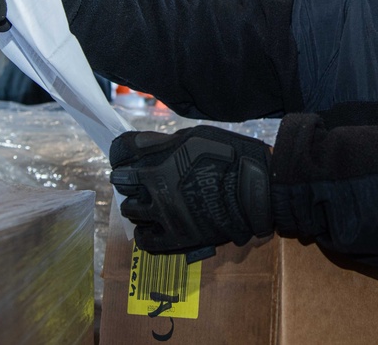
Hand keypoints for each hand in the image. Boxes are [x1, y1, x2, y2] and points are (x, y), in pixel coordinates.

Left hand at [110, 125, 272, 255]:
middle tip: (141, 178)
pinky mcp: (176, 236)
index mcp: (159, 157)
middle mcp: (154, 186)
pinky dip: (145, 232)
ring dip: (136, 203)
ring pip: (129, 211)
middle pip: (120, 182)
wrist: (258, 190)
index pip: (120, 152)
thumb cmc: (232, 156)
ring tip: (151, 201)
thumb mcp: (196, 136)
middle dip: (128, 177)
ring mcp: (164, 213)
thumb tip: (143, 147)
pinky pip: (145, 240)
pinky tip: (153, 225)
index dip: (123, 152)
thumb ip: (165, 142)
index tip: (129, 155)